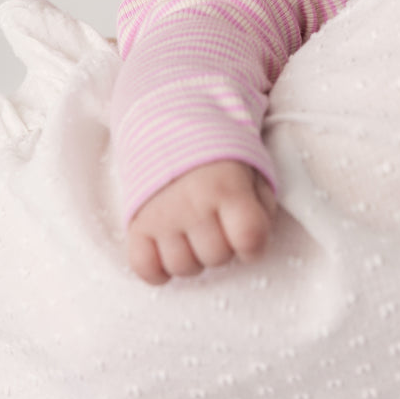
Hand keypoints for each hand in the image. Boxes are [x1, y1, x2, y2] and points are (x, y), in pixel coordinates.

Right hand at [128, 160, 276, 283]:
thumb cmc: (218, 156)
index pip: (250, 239)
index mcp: (227, 188)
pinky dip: (158, 270)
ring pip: (183, 268)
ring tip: (193, 236)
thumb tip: (255, 242)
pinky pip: (145, 269)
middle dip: (223, 248)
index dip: (254, 245)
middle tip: (217, 227)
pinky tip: (167, 252)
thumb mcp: (253, 170)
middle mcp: (193, 205)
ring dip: (192, 259)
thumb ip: (262, 205)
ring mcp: (162, 217)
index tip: (247, 235)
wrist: (171, 128)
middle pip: (217, 257)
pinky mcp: (137, 226)